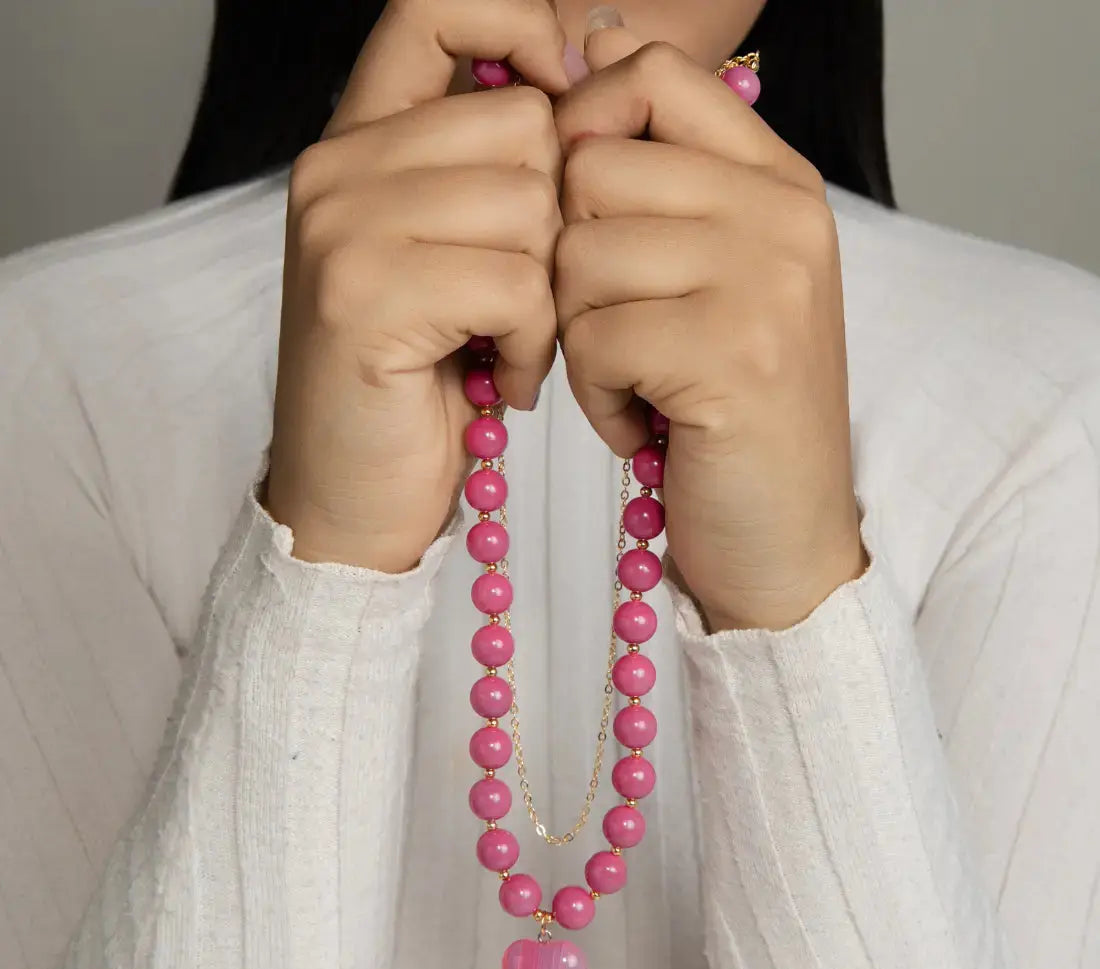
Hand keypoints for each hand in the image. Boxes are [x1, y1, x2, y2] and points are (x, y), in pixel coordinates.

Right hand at [266, 0, 574, 571]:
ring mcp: (342, 229)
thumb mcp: (447, 257)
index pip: (434, 7)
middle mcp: (335, 169)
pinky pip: (515, 283)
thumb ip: (485, 169)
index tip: (565, 102)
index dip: (518, 28)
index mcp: (355, 144)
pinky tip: (500, 378)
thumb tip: (577, 77)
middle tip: (522, 298)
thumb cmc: (416, 381)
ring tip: (508, 344)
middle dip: (554, 222)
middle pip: (522, 125)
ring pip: (529, 205)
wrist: (352, 497)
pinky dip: (531, 344)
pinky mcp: (366, 298)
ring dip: (547, 293)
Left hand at [553, 26, 866, 630]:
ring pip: (580, 258)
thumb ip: (664, 174)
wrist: (782, 537)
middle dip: (572, 264)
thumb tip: (592, 43)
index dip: (583, 133)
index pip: (650, 74)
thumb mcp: (713, 278)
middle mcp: (782, 215)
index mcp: (776, 181)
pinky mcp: (733, 357)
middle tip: (615, 329)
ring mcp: (766, 282)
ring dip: (582, 338)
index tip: (582, 214)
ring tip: (636, 383)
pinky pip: (595, 340)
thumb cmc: (732, 410)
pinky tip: (645, 424)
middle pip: (590, 168)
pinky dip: (598, 397)